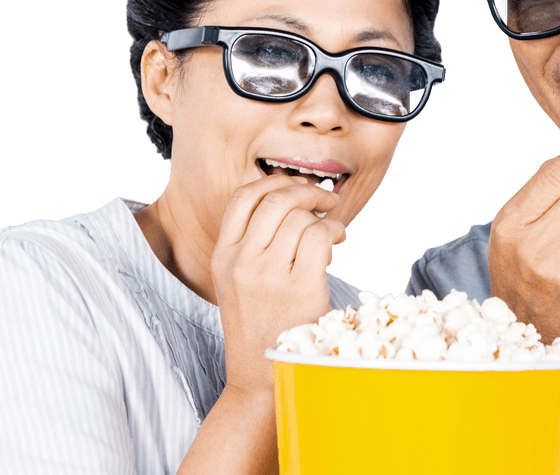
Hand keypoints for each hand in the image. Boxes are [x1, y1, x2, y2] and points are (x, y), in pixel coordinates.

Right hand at [211, 174, 344, 395]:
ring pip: (301, 217)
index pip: (243, 197)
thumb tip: (295, 199)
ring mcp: (269, 275)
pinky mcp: (300, 287)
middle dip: (306, 190)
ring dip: (324, 214)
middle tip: (325, 198)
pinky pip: (321, 236)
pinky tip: (338, 239)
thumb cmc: (258, 326)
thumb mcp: (238, 281)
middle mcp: (241, 262)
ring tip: (332, 228)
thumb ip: (254, 243)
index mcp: (222, 256)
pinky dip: (335, 230)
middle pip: (276, 199)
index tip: (295, 185)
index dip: (274, 181)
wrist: (260, 377)